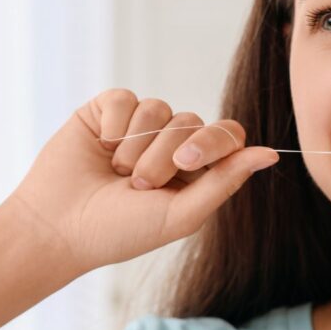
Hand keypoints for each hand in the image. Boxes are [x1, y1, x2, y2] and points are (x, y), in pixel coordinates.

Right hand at [2, 88, 278, 273]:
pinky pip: (126, 98)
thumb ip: (227, 180)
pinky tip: (99, 146)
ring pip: (159, 108)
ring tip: (116, 173)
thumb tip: (272, 154)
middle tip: (138, 184)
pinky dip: (114, 125)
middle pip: (191, 121)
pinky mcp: (106, 111)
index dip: (213, 142)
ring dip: (136, 146)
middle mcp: (171, 143)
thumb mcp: (183, 213)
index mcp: (196, 169)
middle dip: (164, 155)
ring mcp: (139, 126)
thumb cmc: (121, 231)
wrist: (58, 228)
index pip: (227, 135)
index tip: (187, 163)